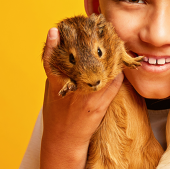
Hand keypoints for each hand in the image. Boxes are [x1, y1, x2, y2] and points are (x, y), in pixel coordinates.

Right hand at [41, 27, 123, 150]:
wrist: (65, 140)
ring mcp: (87, 94)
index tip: (54, 30)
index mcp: (56, 83)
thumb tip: (62, 52)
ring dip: (109, 54)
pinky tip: (120, 63)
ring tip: (112, 42)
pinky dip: (118, 71)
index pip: (49, 60)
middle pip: (81, 58)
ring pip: (102, 67)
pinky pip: (114, 81)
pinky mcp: (100, 102)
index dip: (51, 45)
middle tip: (95, 28)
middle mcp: (71, 87)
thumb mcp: (52, 92)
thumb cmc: (57, 115)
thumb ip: (57, 73)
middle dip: (89, 43)